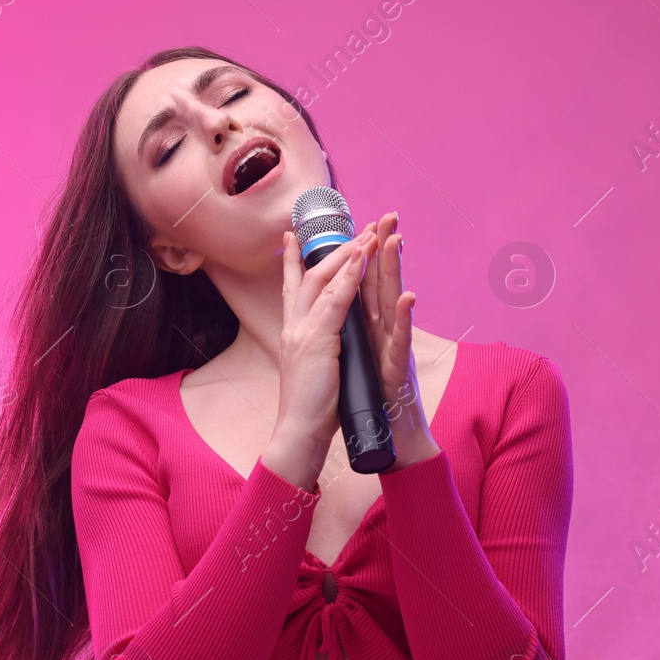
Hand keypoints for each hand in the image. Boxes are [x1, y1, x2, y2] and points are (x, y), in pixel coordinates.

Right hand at [266, 230, 372, 486]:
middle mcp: (294, 327)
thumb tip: (327, 340)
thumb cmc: (309, 411)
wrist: (299, 433)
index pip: (291, 288)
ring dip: (347, 254)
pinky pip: (337, 300)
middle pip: (310, 275)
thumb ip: (317, 350)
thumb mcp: (312, 370)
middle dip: (330, 248)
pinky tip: (363, 258)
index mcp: (292, 335)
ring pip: (325, 281)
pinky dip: (350, 276)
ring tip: (367, 233)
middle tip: (351, 225)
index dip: (293, 261)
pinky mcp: (319, 341)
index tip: (292, 236)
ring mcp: (304, 332)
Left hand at [359, 212, 437, 468]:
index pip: (364, 282)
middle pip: (381, 282)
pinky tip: (409, 298)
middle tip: (389, 215)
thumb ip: (352, 327)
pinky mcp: (396, 367)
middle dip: (384, 248)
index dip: (365, 253)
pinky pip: (401, 340)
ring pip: (393, 302)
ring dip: (395, 270)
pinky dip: (405, 318)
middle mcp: (382, 332)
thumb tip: (342, 304)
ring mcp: (391, 347)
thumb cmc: (366, 396)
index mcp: (366, 327)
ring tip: (397, 240)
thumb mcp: (352, 355)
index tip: (366, 222)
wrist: (382, 433)